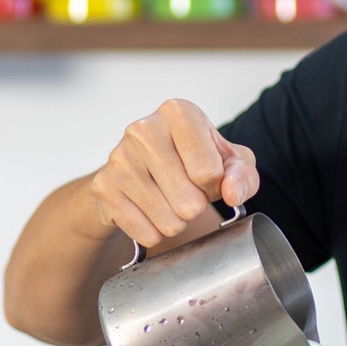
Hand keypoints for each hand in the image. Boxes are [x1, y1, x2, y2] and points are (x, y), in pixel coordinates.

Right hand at [86, 99, 258, 251]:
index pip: (209, 172)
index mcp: (178, 112)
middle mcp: (144, 129)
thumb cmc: (189, 161)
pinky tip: (149, 212)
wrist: (137, 171)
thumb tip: (232, 192)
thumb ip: (243, 175)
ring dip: (176, 222)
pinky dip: (154, 232)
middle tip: (186, 193)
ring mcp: (119, 158)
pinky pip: (146, 233)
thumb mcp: (228, 161)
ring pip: (168, 221)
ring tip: (169, 203)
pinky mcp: (104, 187)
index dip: (214, 186)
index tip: (204, 177)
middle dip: (195, 207)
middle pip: (190, 201)